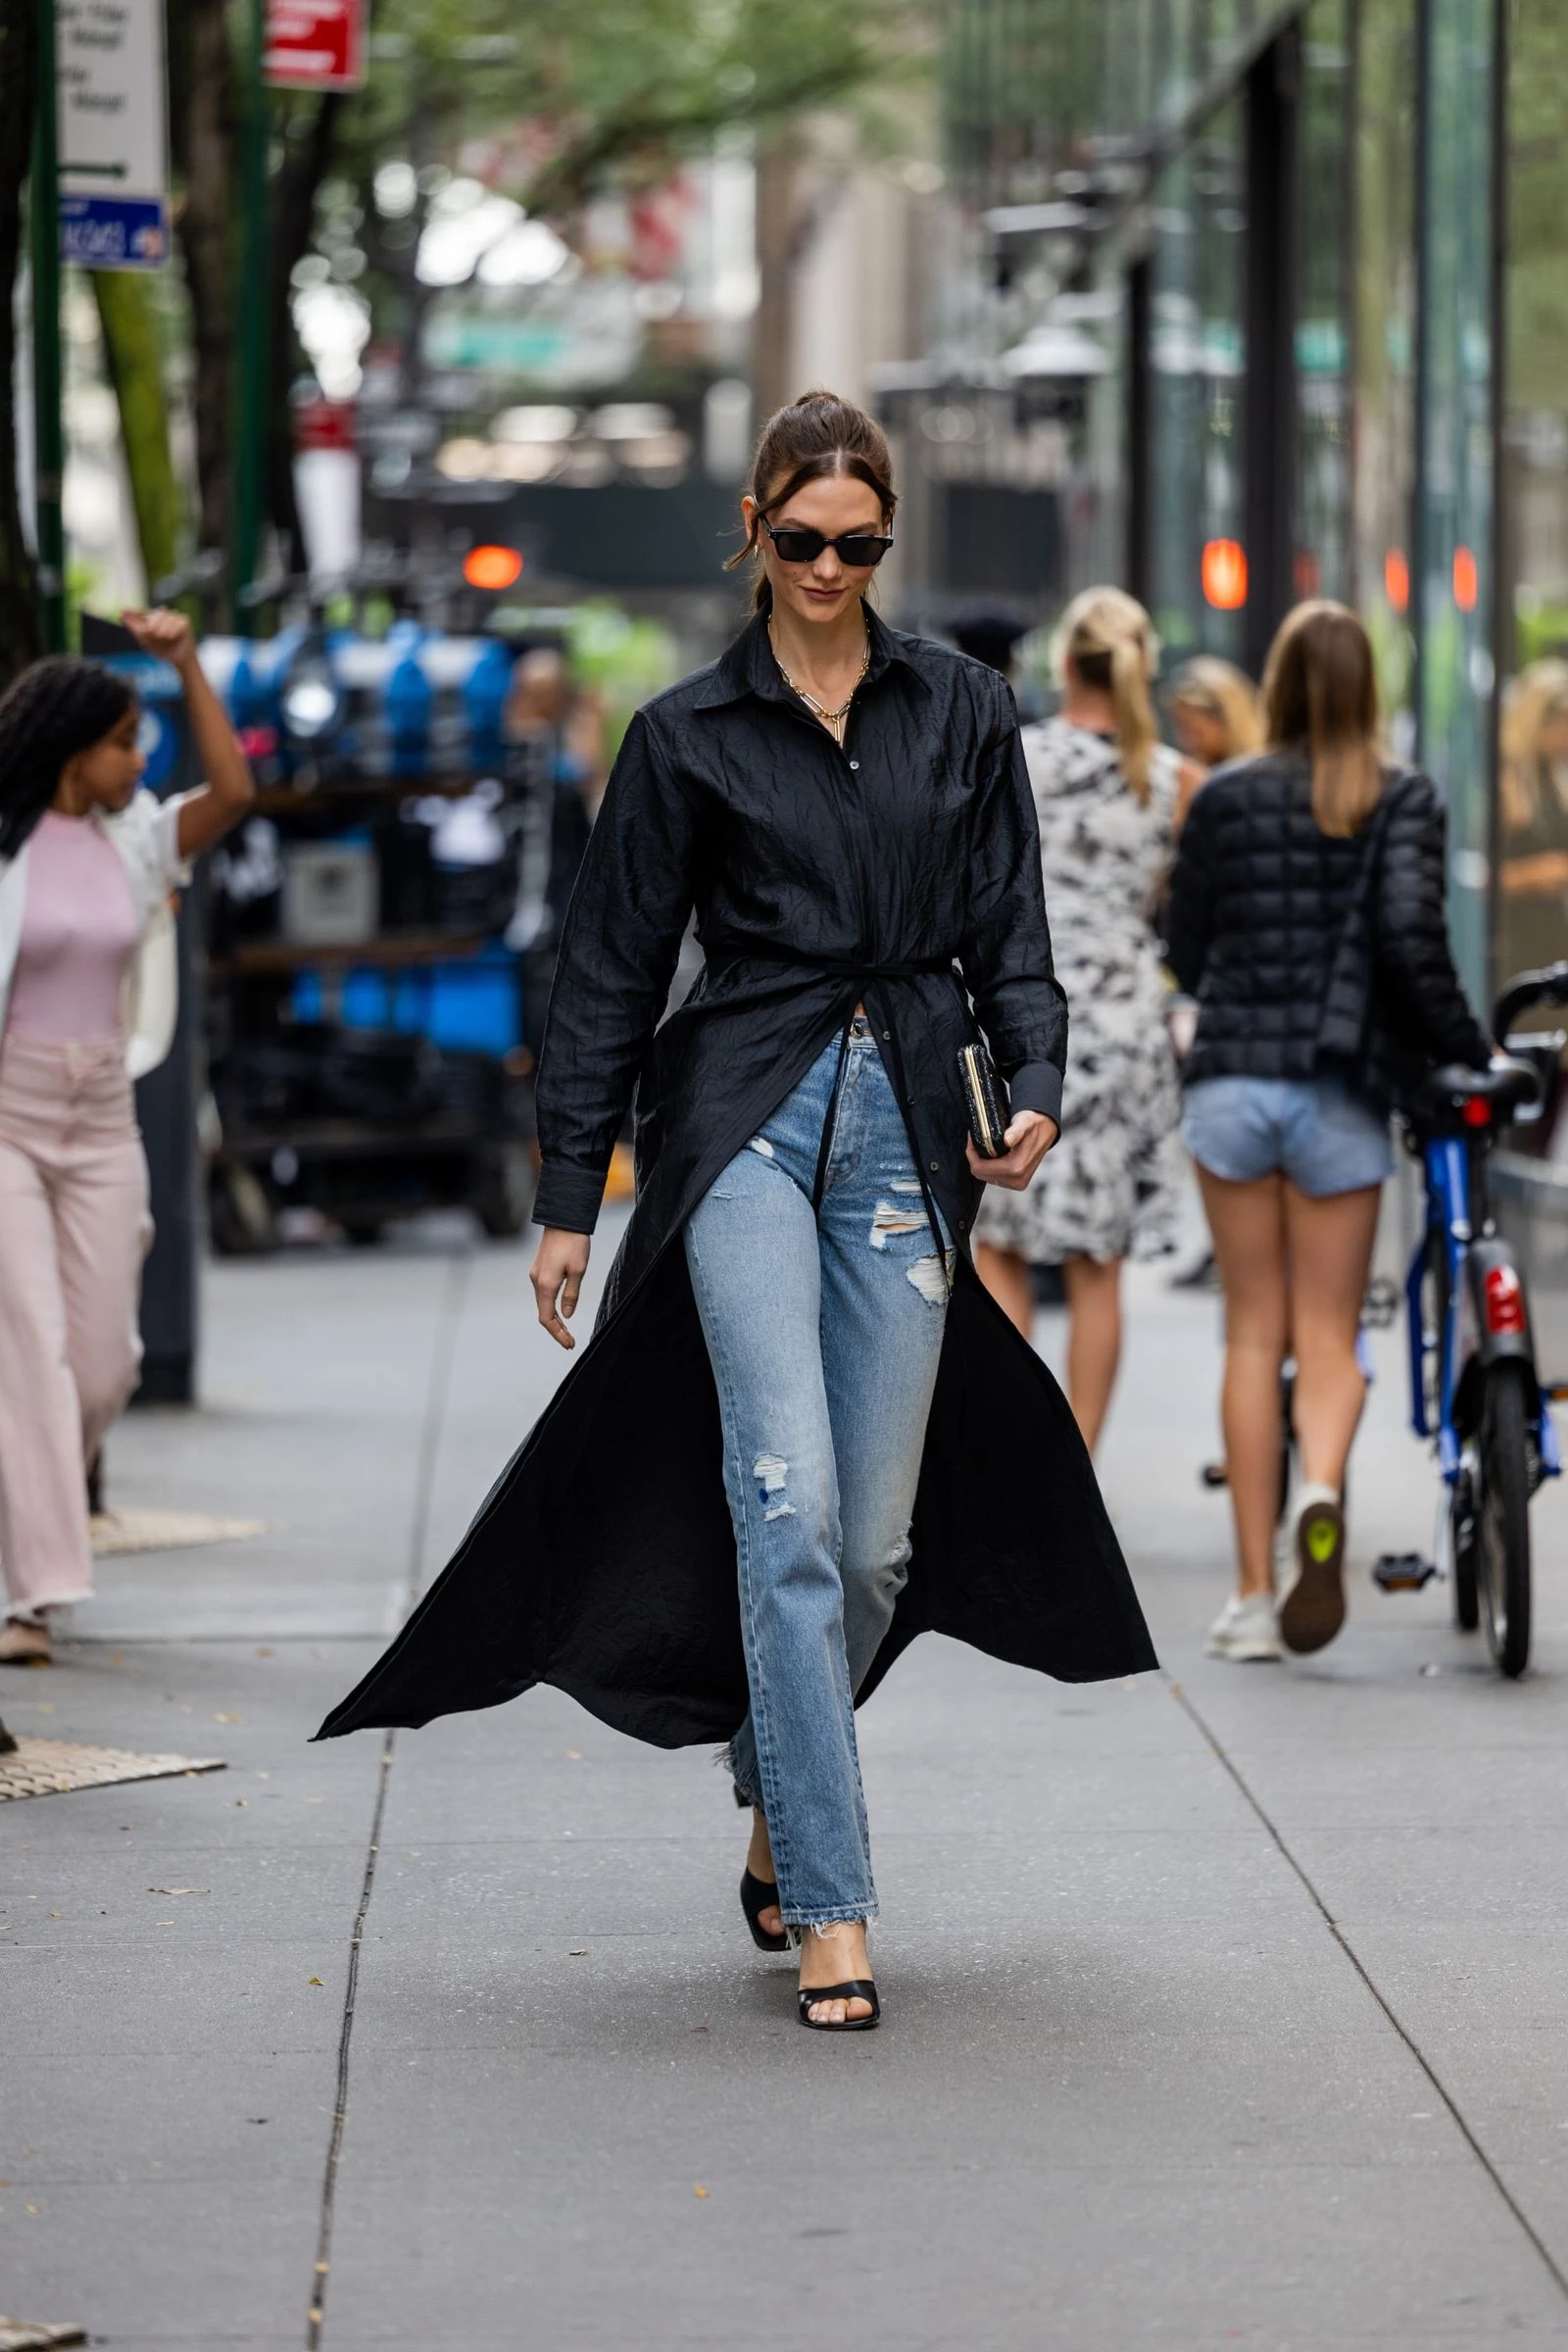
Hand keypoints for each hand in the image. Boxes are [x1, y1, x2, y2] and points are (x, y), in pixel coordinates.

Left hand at [121, 606, 196, 670]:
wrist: (179, 660)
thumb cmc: (162, 650)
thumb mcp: (145, 640)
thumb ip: (134, 626)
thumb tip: (121, 613)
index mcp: (152, 618)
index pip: (142, 613)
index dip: (135, 614)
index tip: (123, 612)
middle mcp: (163, 615)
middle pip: (155, 614)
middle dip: (153, 625)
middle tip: (154, 634)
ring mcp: (174, 616)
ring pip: (166, 618)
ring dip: (164, 631)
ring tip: (166, 638)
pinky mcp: (184, 620)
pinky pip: (177, 623)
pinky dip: (173, 632)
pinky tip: (174, 637)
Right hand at [530, 1227, 591, 1348]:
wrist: (563, 1218)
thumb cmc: (574, 1243)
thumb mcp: (578, 1271)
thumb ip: (571, 1295)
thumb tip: (566, 1315)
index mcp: (546, 1285)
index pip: (547, 1318)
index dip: (558, 1334)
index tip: (569, 1344)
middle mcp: (537, 1281)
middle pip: (543, 1313)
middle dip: (556, 1329)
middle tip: (570, 1341)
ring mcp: (536, 1274)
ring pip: (542, 1303)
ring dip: (553, 1318)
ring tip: (567, 1329)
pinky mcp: (539, 1268)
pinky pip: (543, 1293)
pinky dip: (551, 1305)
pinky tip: (560, 1310)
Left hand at [968, 1108, 1057, 1188]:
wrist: (1046, 1129)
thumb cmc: (1034, 1123)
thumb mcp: (1024, 1122)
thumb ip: (1016, 1131)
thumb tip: (1008, 1140)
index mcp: (1016, 1168)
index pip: (980, 1168)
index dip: (971, 1154)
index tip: (971, 1139)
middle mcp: (1017, 1180)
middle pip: (981, 1175)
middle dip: (975, 1158)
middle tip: (975, 1141)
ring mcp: (1017, 1183)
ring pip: (986, 1177)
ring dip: (982, 1163)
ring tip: (984, 1146)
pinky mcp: (1017, 1183)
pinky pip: (994, 1178)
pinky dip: (989, 1167)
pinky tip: (992, 1155)